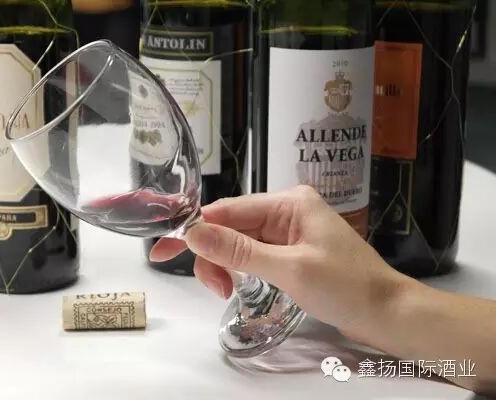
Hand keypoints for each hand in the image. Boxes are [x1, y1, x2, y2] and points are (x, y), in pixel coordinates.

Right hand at [151, 186, 410, 341]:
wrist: (387, 312)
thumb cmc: (348, 287)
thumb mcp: (290, 269)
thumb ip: (240, 251)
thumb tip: (193, 232)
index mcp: (289, 202)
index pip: (227, 210)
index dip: (193, 229)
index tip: (162, 249)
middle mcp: (285, 209)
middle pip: (229, 226)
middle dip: (213, 255)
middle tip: (212, 288)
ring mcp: (288, 230)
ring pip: (238, 241)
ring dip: (225, 265)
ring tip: (227, 292)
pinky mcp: (290, 249)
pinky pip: (253, 253)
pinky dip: (240, 268)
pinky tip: (238, 283)